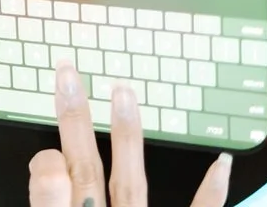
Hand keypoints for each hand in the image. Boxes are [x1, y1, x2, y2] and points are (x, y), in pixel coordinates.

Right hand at [28, 64, 232, 205]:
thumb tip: (51, 161)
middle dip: (75, 121)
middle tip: (67, 72)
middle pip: (86, 170)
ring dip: (126, 136)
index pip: (51, 185)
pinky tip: (221, 163)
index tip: (46, 156)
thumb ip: (49, 205)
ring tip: (122, 90)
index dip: (45, 169)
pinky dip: (210, 193)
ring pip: (131, 182)